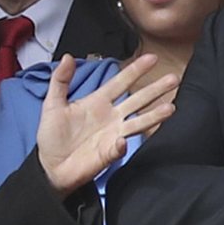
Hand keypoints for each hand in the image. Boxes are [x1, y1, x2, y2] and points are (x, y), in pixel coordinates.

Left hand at [36, 53, 177, 195]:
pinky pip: (119, 147)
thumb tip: (68, 57)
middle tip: (174, 78)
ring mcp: (113, 134)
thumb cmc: (52, 137)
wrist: (50, 167)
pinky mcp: (109, 153)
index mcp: (98, 102)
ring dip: (155, 115)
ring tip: (171, 107)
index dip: (135, 70)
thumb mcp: (52, 104)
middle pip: (138, 99)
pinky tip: (122, 140)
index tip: (151, 58)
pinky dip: (121, 144)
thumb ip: (60, 80)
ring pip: (139, 122)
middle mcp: (111, 116)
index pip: (121, 82)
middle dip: (155, 89)